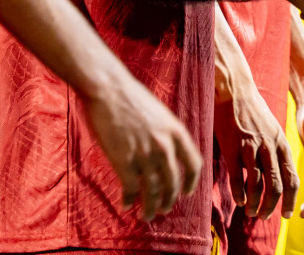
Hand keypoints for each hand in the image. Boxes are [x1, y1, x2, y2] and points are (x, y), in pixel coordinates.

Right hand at [82, 69, 202, 221]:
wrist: (109, 88)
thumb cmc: (131, 97)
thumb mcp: (160, 113)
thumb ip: (166, 134)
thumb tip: (168, 154)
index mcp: (177, 132)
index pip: (194, 165)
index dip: (191, 183)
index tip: (185, 193)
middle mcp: (165, 146)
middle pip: (173, 184)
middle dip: (169, 201)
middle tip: (164, 210)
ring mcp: (145, 154)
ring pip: (153, 191)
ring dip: (150, 208)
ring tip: (146, 216)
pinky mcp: (124, 159)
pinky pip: (131, 188)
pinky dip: (129, 200)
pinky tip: (126, 205)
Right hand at [215, 78, 296, 221]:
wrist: (235, 90)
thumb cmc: (254, 111)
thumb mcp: (273, 130)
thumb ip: (276, 151)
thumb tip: (277, 176)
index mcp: (282, 144)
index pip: (292, 178)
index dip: (291, 200)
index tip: (287, 214)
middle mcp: (270, 147)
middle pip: (277, 186)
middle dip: (272, 206)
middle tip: (266, 217)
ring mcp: (251, 148)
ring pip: (258, 185)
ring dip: (255, 204)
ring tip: (251, 212)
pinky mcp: (233, 147)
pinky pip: (238, 177)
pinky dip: (240, 193)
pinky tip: (239, 201)